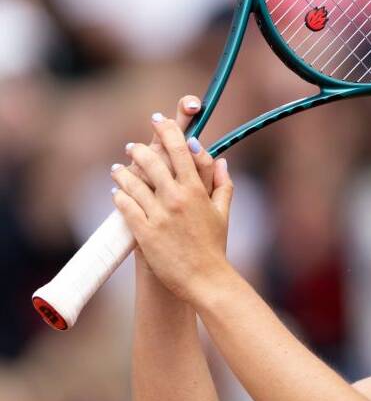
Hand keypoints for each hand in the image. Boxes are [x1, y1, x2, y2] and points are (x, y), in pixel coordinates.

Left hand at [111, 110, 234, 305]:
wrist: (205, 280)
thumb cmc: (215, 247)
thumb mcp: (223, 214)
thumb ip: (222, 184)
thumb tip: (221, 160)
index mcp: (197, 191)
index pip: (180, 150)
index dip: (167, 131)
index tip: (158, 121)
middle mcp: (177, 198)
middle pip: (152, 161)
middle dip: (139, 149)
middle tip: (133, 146)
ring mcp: (159, 215)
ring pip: (132, 182)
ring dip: (122, 172)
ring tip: (118, 170)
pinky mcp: (144, 232)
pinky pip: (125, 206)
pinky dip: (119, 196)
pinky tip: (117, 193)